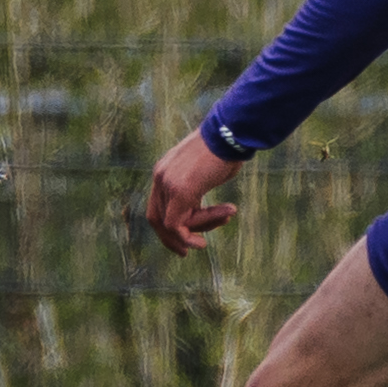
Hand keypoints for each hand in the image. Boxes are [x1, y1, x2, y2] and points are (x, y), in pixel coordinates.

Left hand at [141, 125, 248, 255]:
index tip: (184, 239)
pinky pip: (177, 225)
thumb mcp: (206, 171)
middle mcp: (160, 177)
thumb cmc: (226, 150)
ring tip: (227, 218)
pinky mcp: (180, 192)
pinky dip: (188, 238)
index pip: (157, 205)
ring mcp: (167, 184)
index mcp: (164, 170)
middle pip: (156, 218)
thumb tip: (207, 210)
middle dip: (171, 239)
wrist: (231, 134)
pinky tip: (202, 244)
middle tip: (187, 252)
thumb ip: (198, 189)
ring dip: (199, 230)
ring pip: (172, 224)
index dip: (166, 226)